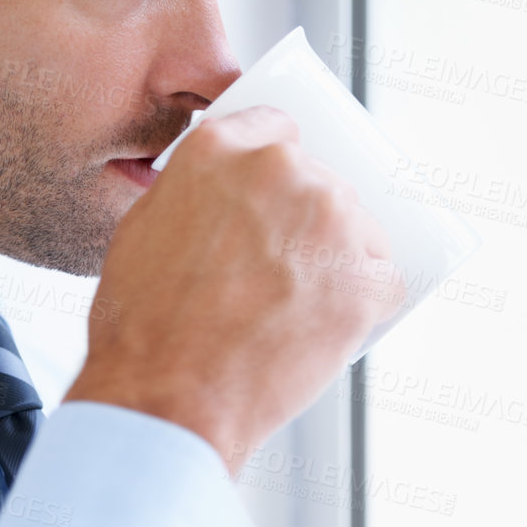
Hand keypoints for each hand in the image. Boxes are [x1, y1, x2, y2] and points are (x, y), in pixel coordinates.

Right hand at [62, 107, 403, 473]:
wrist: (167, 398)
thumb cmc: (142, 328)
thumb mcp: (142, 230)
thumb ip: (191, 193)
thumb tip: (222, 193)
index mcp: (220, 149)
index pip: (276, 128)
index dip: (278, 164)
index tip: (278, 193)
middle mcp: (282, 170)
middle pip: (320, 180)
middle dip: (307, 221)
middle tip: (278, 273)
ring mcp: (331, 223)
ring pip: (358, 227)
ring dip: (339, 259)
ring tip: (294, 310)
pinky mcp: (365, 280)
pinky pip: (384, 280)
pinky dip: (364, 303)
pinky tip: (324, 328)